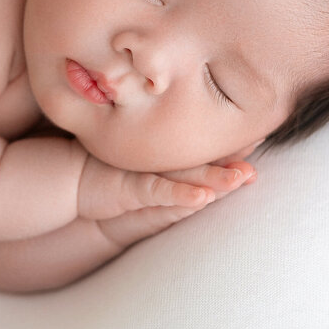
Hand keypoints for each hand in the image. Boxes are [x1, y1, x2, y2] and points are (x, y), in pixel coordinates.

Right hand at [93, 140, 262, 248]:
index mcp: (163, 153)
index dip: (228, 138)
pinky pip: (160, 193)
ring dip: (216, 176)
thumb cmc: (104, 170)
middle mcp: (157, 160)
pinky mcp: (130, 190)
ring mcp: (144, 173)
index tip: (257, 129)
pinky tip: (203, 199)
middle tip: (261, 141)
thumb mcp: (139, 162)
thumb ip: (162, 152)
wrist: (67, 178)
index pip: (201, 144)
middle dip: (232, 152)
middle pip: (201, 156)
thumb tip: (192, 142)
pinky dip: (182, 196)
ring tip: (244, 176)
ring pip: (188, 174)